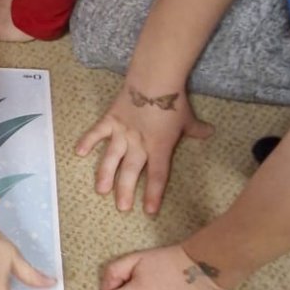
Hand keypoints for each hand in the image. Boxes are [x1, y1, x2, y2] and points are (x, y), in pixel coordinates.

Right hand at [75, 82, 213, 215]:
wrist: (156, 78)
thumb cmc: (173, 100)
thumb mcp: (188, 118)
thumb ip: (196, 130)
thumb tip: (210, 133)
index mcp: (159, 146)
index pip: (157, 175)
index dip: (153, 194)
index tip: (149, 211)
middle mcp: (139, 143)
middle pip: (131, 171)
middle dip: (125, 191)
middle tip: (121, 207)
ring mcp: (122, 131)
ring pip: (112, 157)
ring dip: (105, 174)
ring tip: (101, 190)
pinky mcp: (111, 119)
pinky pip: (97, 132)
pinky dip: (87, 141)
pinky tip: (79, 152)